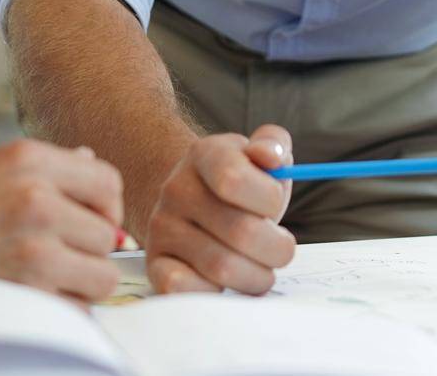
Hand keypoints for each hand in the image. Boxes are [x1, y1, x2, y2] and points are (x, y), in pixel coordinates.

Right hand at [0, 139, 123, 299]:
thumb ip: (41, 171)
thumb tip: (90, 164)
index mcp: (29, 161)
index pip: (107, 182)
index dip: (107, 208)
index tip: (93, 224)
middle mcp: (38, 199)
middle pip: (108, 234)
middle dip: (87, 252)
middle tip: (57, 259)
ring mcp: (34, 249)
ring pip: (101, 276)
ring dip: (79, 286)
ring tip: (43, 283)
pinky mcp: (26, 295)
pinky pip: (76, 311)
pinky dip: (60, 314)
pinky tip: (28, 303)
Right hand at [144, 126, 296, 294]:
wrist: (194, 200)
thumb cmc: (240, 182)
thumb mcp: (260, 154)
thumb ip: (274, 144)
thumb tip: (270, 156)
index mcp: (205, 155)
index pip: (234, 180)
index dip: (269, 200)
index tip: (274, 206)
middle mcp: (176, 190)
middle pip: (241, 233)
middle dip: (277, 249)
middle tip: (281, 249)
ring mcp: (162, 228)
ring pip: (222, 268)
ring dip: (257, 277)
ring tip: (261, 268)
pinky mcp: (155, 264)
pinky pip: (183, 289)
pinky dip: (215, 293)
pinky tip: (228, 282)